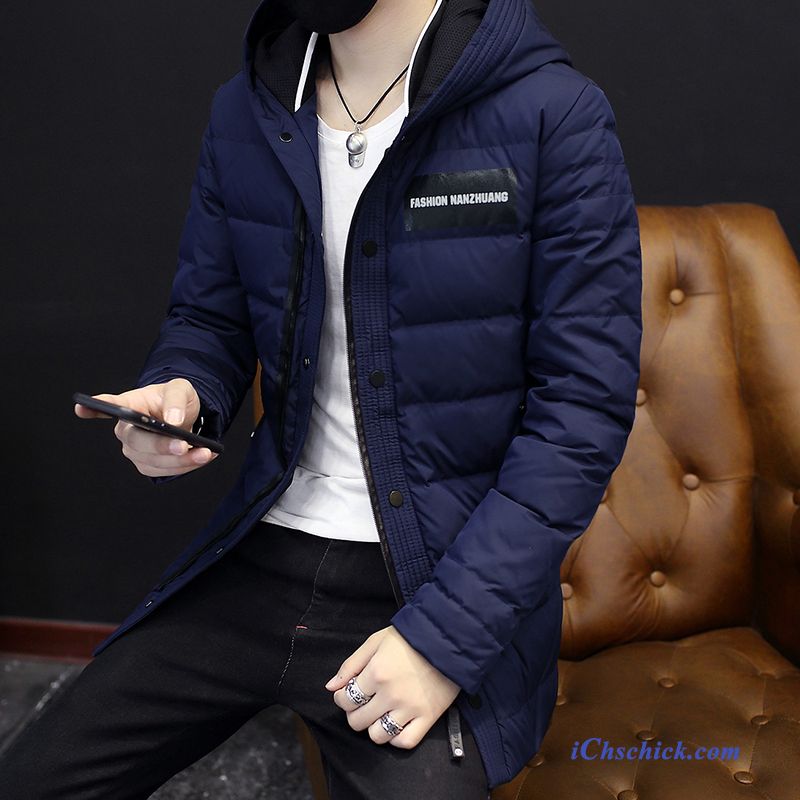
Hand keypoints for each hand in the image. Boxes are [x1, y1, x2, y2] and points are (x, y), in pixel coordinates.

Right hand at [74, 378, 217, 476]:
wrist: (183, 415)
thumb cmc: (175, 399)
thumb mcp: (181, 389)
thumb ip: (176, 400)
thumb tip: (173, 421)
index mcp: (129, 405)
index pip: (109, 405)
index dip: (94, 407)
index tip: (81, 406)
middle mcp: (126, 429)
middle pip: (136, 442)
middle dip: (161, 446)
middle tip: (183, 445)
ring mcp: (134, 450)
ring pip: (152, 461)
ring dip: (181, 461)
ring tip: (206, 453)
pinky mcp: (147, 464)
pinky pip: (164, 471)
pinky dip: (185, 466)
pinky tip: (202, 457)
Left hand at [325, 625, 460, 748]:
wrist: (448, 638)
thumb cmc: (410, 637)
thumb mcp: (376, 641)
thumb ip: (351, 664)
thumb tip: (331, 687)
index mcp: (376, 673)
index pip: (346, 700)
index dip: (342, 698)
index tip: (347, 694)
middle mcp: (390, 695)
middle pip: (358, 721)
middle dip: (354, 714)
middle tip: (362, 704)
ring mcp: (410, 709)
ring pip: (378, 736)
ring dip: (373, 727)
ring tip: (378, 714)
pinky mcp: (428, 717)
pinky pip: (405, 742)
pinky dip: (396, 739)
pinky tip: (395, 725)